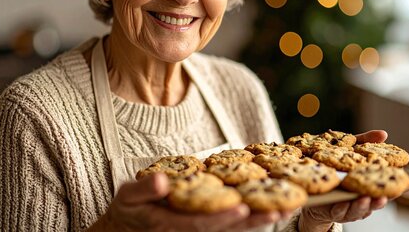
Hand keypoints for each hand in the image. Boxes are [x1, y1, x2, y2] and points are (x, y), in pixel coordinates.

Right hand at [91, 173, 289, 231]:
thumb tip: (162, 182)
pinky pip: (227, 228)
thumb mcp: (127, 196)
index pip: (200, 224)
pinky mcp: (201, 229)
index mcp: (171, 225)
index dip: (221, 218)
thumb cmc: (128, 211)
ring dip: (257, 221)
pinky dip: (249, 220)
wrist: (125, 231)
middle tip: (279, 211)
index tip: (242, 209)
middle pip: (224, 231)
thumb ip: (145, 189)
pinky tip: (266, 210)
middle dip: (253, 222)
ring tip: (283, 210)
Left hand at [298, 129, 388, 231]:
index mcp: (366, 185)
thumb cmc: (335, 163)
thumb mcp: (348, 149)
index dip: (393, 189)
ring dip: (360, 206)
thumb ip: (365, 142)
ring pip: (356, 210)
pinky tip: (341, 202)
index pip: (383, 189)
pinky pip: (337, 211)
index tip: (400, 186)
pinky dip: (340, 207)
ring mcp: (346, 206)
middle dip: (377, 201)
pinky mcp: (331, 209)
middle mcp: (359, 198)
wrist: (310, 176)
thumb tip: (383, 134)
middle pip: (372, 203)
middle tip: (381, 196)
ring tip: (362, 199)